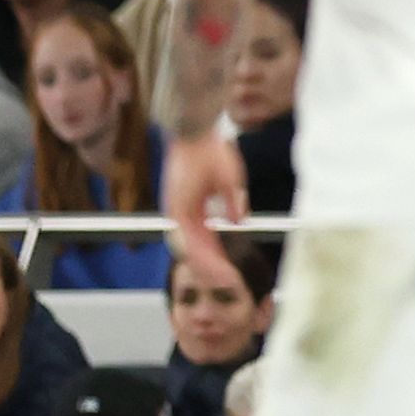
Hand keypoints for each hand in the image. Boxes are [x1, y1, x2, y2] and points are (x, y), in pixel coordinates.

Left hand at [163, 131, 250, 290]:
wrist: (196, 132)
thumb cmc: (211, 151)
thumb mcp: (230, 182)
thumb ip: (233, 203)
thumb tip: (239, 221)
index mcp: (193, 208)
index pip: (207, 240)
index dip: (219, 256)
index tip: (232, 269)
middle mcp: (182, 214)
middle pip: (197, 249)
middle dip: (213, 267)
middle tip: (228, 282)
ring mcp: (176, 212)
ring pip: (190, 249)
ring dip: (207, 265)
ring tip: (224, 279)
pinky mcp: (175, 209)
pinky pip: (186, 239)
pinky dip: (200, 254)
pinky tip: (213, 264)